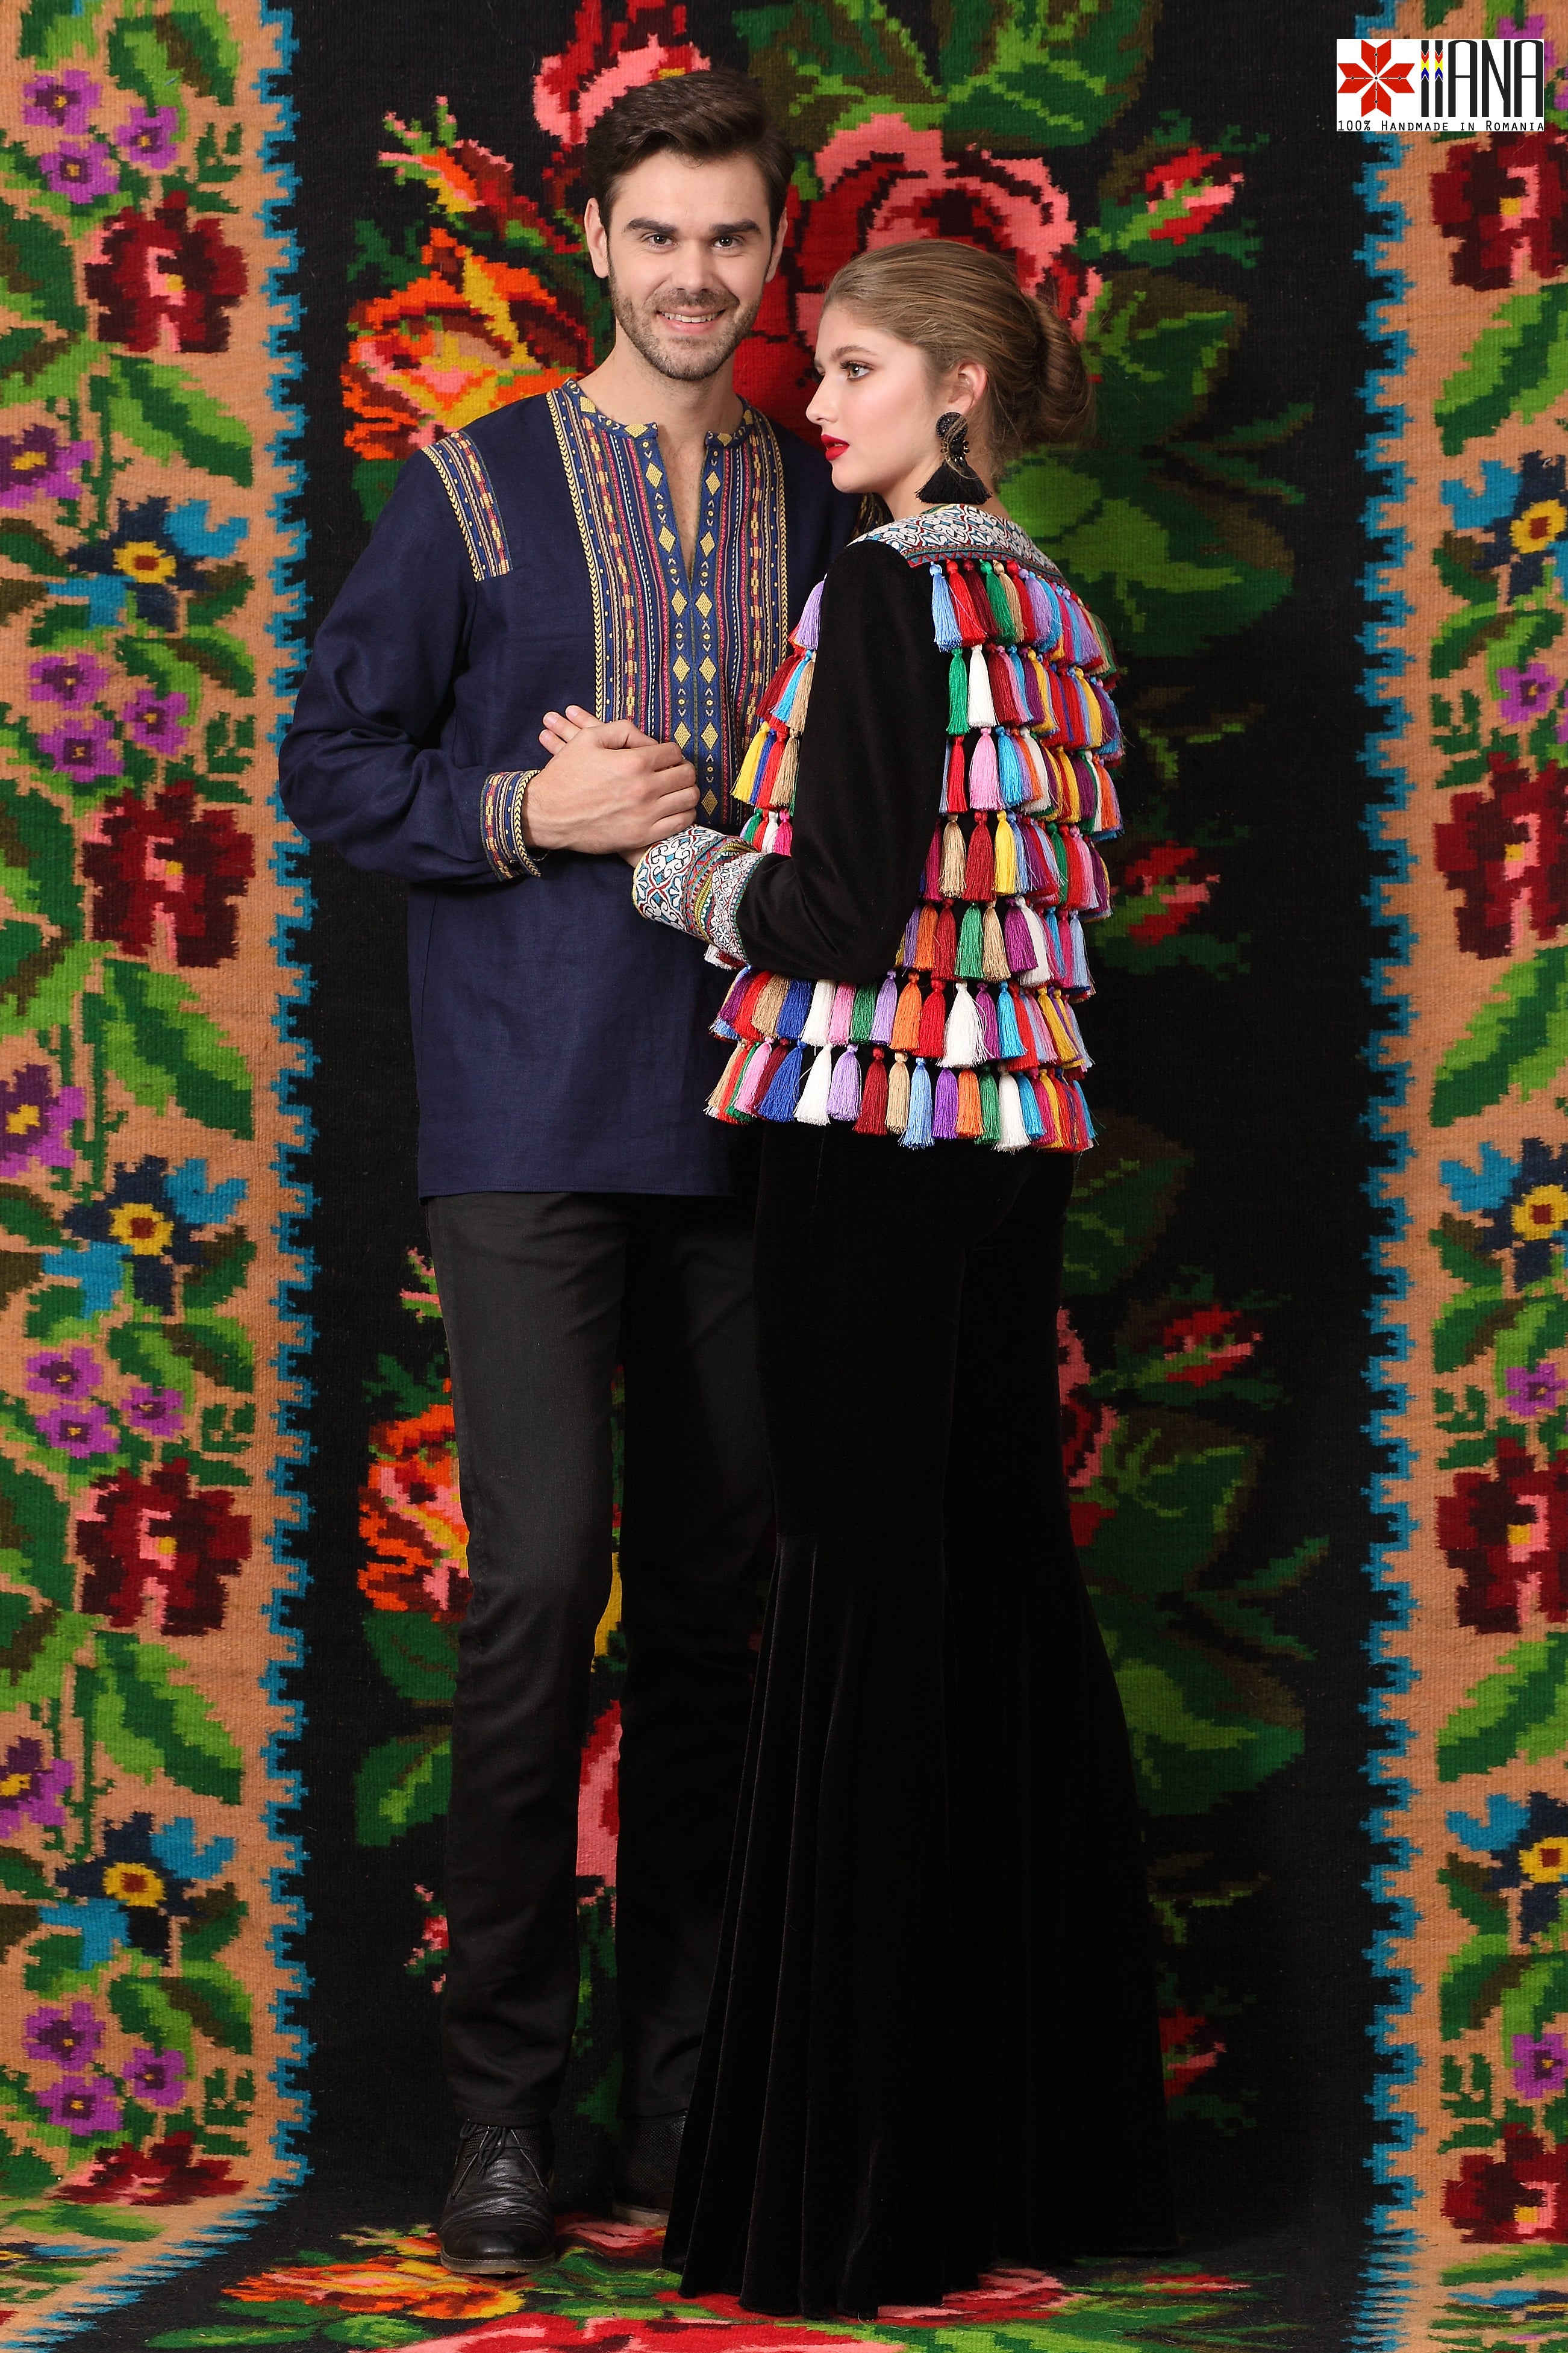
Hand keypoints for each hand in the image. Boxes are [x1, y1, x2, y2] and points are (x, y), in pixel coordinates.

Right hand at [525, 706, 696, 856]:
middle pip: (686, 774)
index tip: (663, 757)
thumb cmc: (566, 774)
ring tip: (677, 789)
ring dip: (687, 790)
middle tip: (674, 771)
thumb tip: (650, 741)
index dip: (670, 751)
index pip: (673, 751)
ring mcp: (645, 814)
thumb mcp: (589, 738)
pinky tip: (675, 809)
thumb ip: (623, 730)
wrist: (546, 814)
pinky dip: (684, 814)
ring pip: (688, 798)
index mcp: (634, 761)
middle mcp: (644, 788)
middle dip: (683, 769)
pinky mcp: (642, 835)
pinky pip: (680, 823)